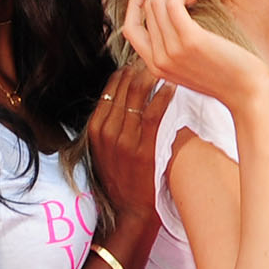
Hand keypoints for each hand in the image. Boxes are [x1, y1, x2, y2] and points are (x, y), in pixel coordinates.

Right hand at [83, 58, 168, 253]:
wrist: (129, 210)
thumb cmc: (119, 179)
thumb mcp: (104, 150)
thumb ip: (110, 125)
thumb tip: (125, 99)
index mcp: (95, 129)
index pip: (110, 89)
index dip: (125, 73)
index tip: (140, 64)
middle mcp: (107, 131)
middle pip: (124, 88)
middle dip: (140, 70)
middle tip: (157, 58)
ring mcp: (124, 140)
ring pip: (138, 96)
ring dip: (153, 77)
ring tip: (167, 66)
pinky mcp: (143, 148)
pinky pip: (154, 113)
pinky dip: (163, 96)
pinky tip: (173, 85)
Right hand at [120, 0, 268, 117]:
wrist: (247, 93)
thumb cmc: (228, 75)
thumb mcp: (193, 64)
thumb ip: (177, 47)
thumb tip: (174, 13)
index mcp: (155, 67)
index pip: (131, 29)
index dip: (135, 4)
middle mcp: (158, 60)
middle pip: (147, 9)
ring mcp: (171, 51)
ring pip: (158, 2)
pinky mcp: (189, 40)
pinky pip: (172, 3)